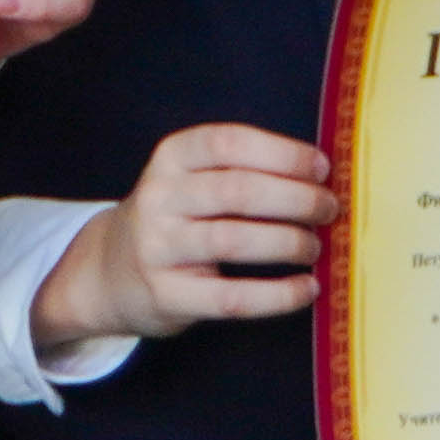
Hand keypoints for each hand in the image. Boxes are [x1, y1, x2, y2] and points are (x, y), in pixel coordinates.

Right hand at [31, 123, 332, 349]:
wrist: (110, 272)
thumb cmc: (175, 219)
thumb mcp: (189, 180)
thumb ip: (241, 171)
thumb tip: (322, 178)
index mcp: (170, 158)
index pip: (228, 142)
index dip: (281, 152)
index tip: (322, 167)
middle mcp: (159, 197)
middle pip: (237, 191)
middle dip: (296, 199)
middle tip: (329, 210)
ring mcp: (158, 247)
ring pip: (234, 241)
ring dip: (288, 242)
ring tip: (315, 247)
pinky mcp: (167, 295)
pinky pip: (232, 297)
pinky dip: (278, 294)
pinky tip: (307, 288)